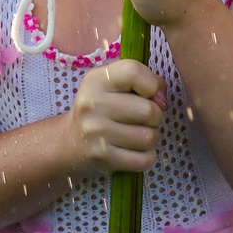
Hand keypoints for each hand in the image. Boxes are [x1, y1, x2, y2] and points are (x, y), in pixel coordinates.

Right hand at [64, 57, 163, 174]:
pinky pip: (144, 159)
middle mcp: (92, 104)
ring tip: (138, 135)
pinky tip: (135, 151)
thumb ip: (145, 81)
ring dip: (151, 138)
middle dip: (155, 117)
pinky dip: (147, 157)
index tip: (148, 95)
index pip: (134, 72)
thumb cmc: (102, 109)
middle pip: (149, 110)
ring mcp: (96, 133)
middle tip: (144, 120)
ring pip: (149, 137)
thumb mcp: (114, 85)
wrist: (70, 142)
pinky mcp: (102, 158)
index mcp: (96, 80)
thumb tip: (162, 100)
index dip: (152, 84)